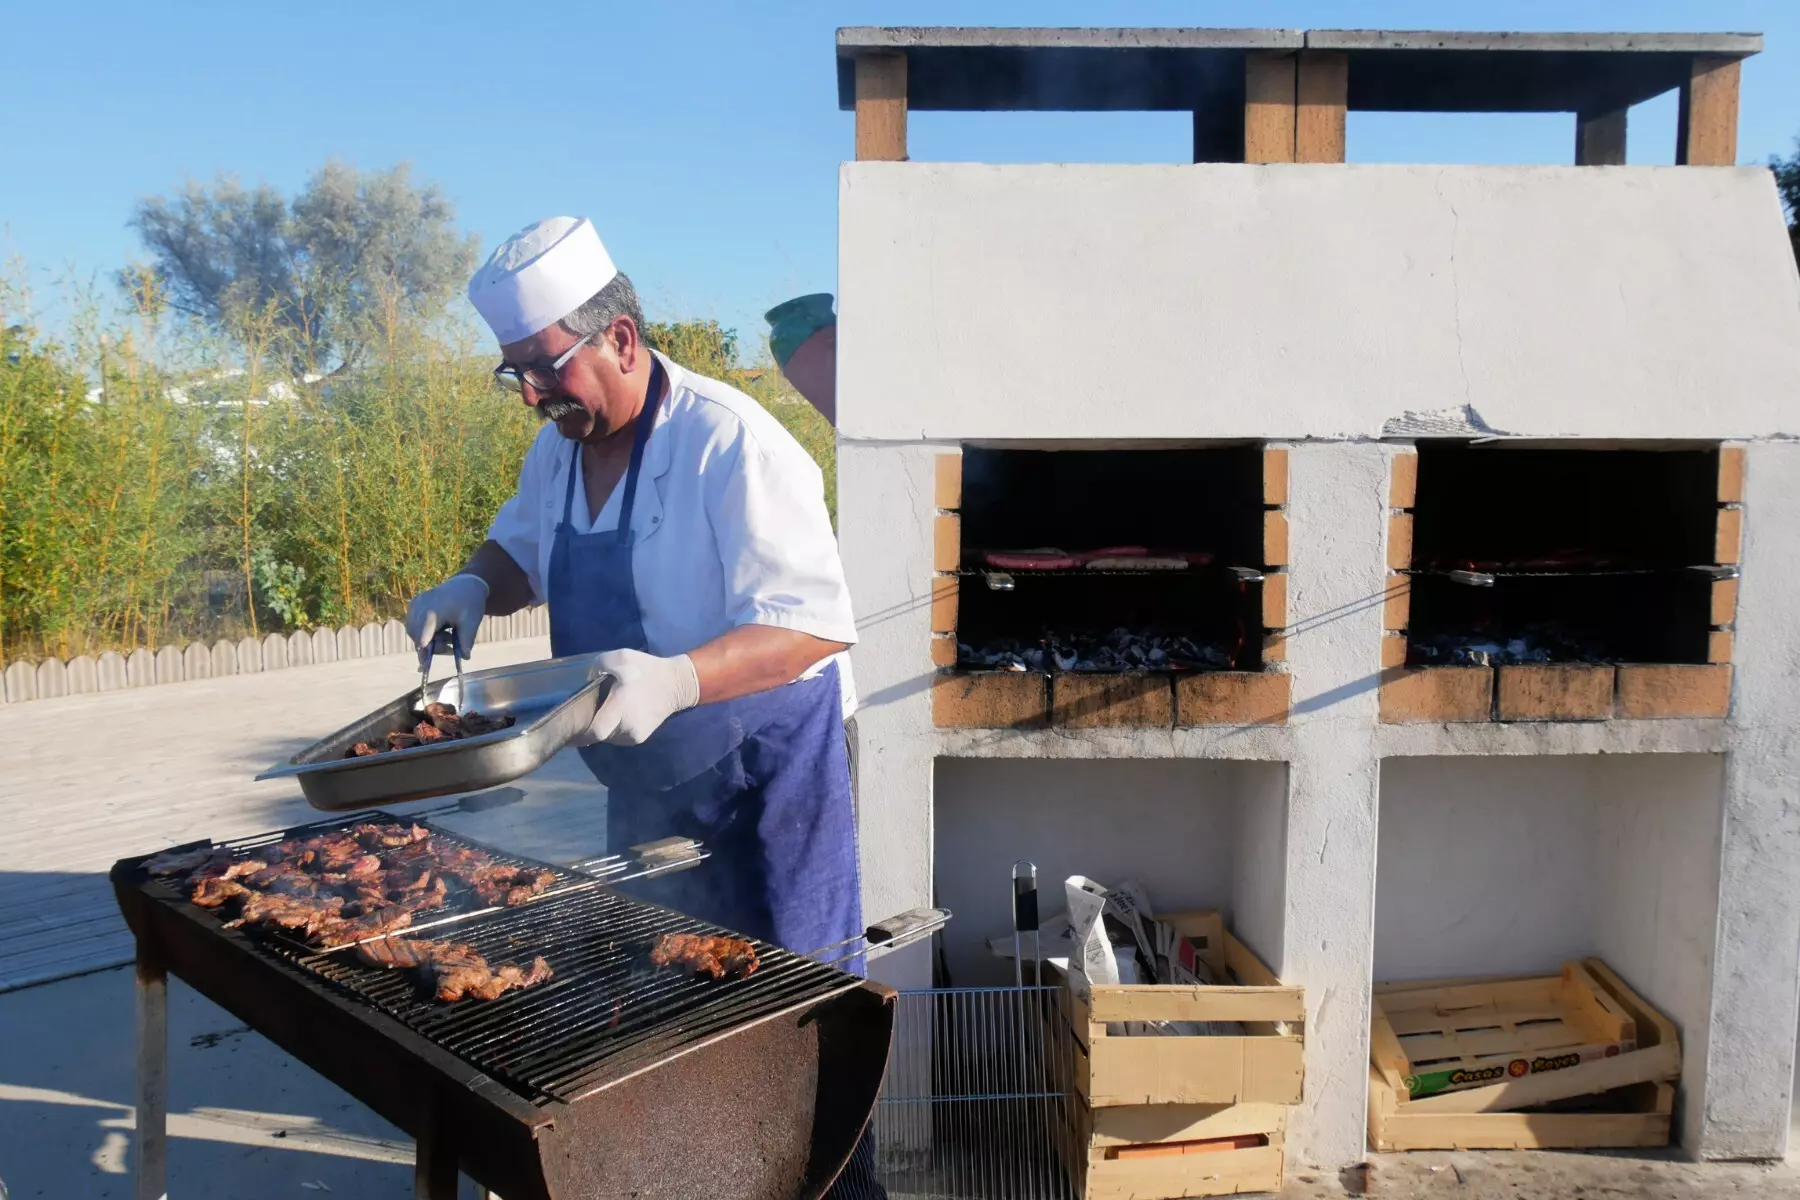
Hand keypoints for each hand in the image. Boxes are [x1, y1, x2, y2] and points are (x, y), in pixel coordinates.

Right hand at [404, 574, 488, 666]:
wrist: (466, 583)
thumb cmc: (470, 602)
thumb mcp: (472, 622)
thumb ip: (466, 640)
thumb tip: (465, 657)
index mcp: (432, 611)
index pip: (423, 636)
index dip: (424, 652)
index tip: (424, 666)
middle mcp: (419, 606)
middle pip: (418, 637)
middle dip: (432, 647)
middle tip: (451, 647)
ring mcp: (415, 604)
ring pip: (414, 632)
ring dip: (429, 640)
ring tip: (449, 635)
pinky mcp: (414, 605)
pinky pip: (413, 625)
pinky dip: (424, 632)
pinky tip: (441, 630)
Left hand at [573, 649, 700, 747]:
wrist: (676, 684)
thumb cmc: (647, 670)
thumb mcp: (621, 657)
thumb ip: (598, 667)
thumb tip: (586, 681)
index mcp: (621, 707)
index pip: (595, 731)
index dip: (577, 734)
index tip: (565, 730)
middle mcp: (627, 726)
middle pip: (598, 735)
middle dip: (588, 727)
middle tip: (580, 715)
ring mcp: (634, 735)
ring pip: (608, 737)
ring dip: (601, 728)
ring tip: (601, 712)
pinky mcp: (640, 737)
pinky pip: (618, 737)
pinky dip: (612, 729)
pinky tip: (615, 715)